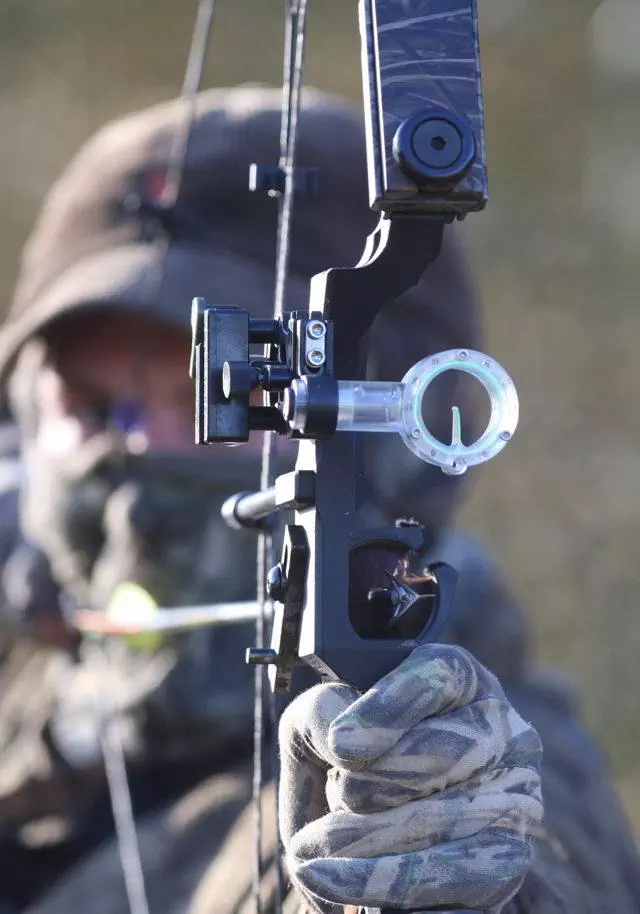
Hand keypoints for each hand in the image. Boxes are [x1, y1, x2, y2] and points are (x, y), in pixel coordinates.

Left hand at [279, 644, 542, 912]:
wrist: (374, 821)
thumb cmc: (346, 754)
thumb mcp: (320, 719)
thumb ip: (320, 714)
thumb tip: (343, 744)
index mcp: (458, 677)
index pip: (436, 678)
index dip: (390, 709)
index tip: (342, 746)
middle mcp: (500, 729)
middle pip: (438, 754)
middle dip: (367, 786)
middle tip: (329, 798)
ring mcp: (513, 795)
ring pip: (442, 824)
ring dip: (364, 846)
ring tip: (309, 858)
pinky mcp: (507, 861)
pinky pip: (453, 885)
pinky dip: (383, 890)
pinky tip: (336, 888)